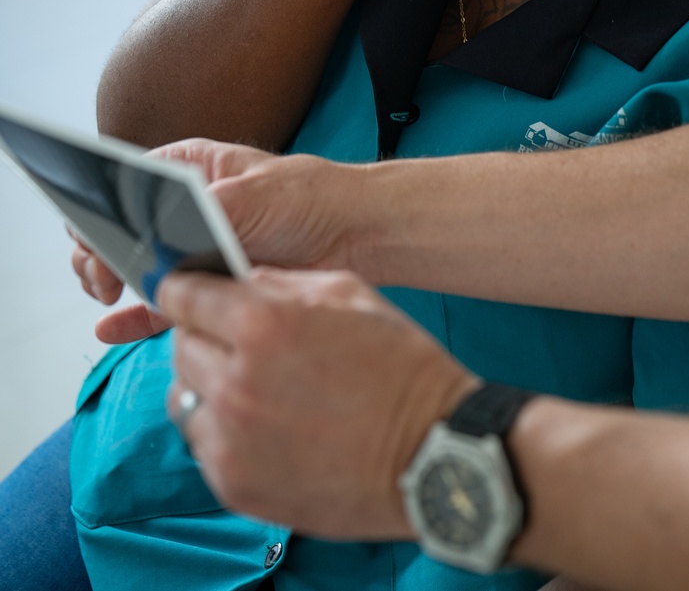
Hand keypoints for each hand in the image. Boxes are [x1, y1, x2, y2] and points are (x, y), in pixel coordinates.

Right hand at [72, 140, 364, 342]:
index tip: (92, 231)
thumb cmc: (311, 197)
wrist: (355, 236)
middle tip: (102, 271)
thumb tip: (162, 236)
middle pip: (121, 228)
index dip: (101, 206)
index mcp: (189, 170)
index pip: (126, 183)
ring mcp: (192, 250)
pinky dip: (133, 318)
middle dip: (99, 249)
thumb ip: (206, 213)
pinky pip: (159, 305)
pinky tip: (111, 327)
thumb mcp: (255, 195)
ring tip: (107, 293)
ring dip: (111, 281)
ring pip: (135, 268)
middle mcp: (183, 211)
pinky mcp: (206, 288)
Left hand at [160, 267, 476, 538]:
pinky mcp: (235, 485)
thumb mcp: (348, 293)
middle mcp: (236, 383)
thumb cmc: (400, 367)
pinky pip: (202, 445)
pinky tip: (262, 424)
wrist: (431, 451)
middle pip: (180, 346)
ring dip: (206, 384)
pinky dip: (221, 431)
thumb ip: (281, 283)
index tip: (188, 292)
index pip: (183, 296)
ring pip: (183, 397)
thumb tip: (238, 281)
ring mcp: (231, 440)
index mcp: (263, 325)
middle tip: (237, 341)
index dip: (185, 289)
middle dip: (204, 336)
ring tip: (248, 385)